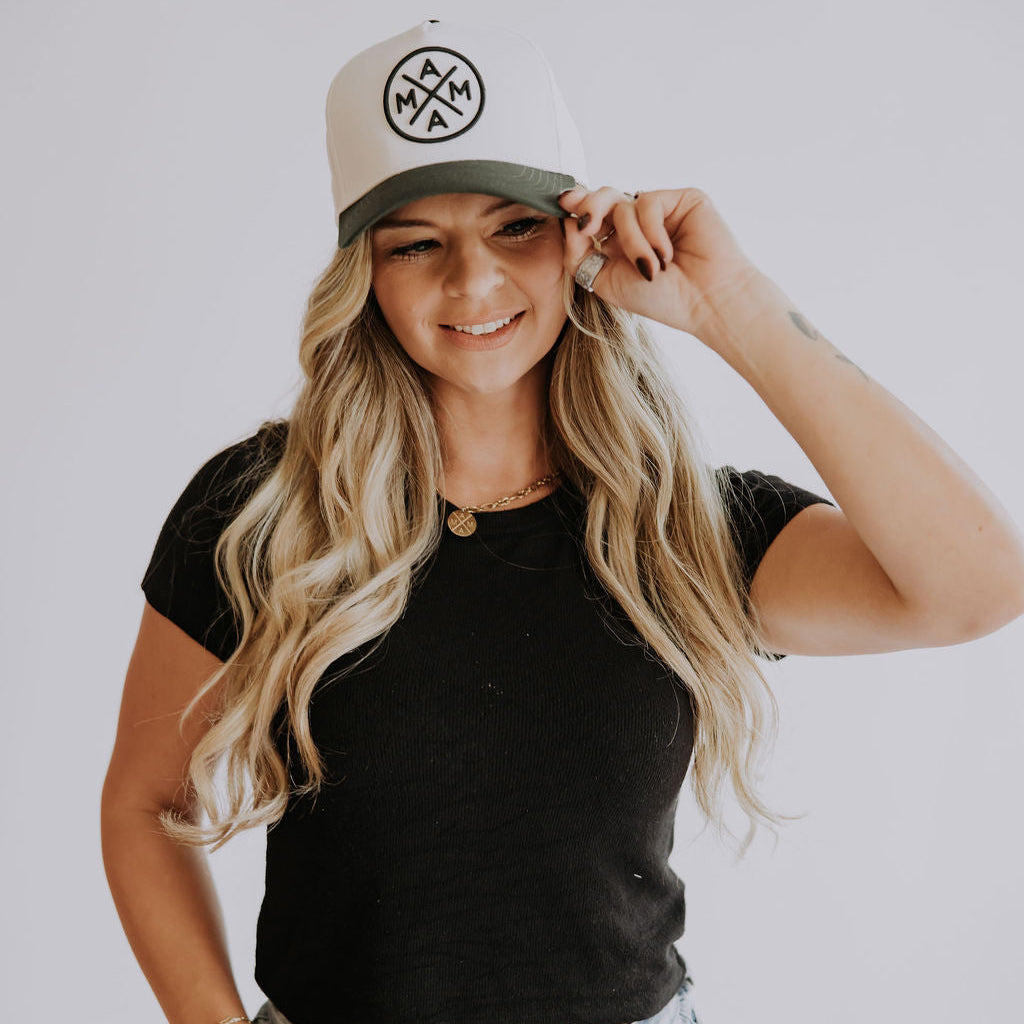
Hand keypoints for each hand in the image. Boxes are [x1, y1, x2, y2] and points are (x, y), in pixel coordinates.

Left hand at [558, 185, 765, 341]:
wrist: (705, 302)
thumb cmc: (661, 299)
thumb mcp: (605, 281)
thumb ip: (579, 254)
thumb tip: (567, 222)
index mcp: (618, 241)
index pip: (592, 215)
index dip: (576, 206)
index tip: (563, 205)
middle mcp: (638, 223)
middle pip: (603, 197)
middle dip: (589, 208)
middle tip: (589, 227)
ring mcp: (661, 211)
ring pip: (623, 205)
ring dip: (631, 240)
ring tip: (649, 268)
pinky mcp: (682, 199)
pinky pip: (647, 202)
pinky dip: (650, 231)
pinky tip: (667, 254)